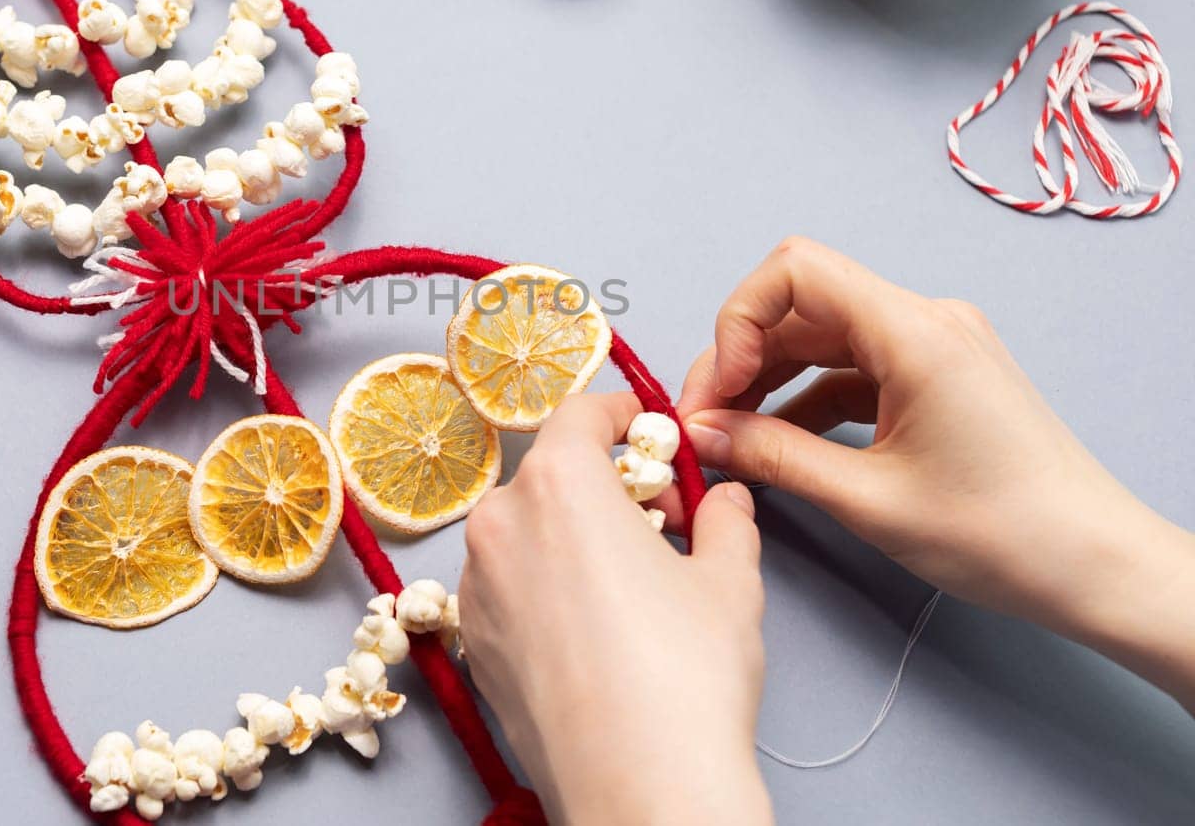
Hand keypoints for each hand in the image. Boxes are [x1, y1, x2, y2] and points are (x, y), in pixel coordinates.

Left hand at [460, 393, 772, 825]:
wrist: (639, 786)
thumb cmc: (685, 677)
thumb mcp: (728, 580)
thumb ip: (724, 519)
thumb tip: (725, 498)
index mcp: (559, 484)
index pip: (580, 413)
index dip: (621, 413)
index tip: (646, 428)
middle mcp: (500, 524)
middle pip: (549, 474)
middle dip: (603, 484)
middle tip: (659, 520)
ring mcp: (475, 586)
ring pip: (522, 532)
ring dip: (567, 536)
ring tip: (627, 581)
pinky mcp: (470, 642)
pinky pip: (505, 586)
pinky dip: (541, 585)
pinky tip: (591, 628)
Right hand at [676, 237, 1194, 711]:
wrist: (1097, 566)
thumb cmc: (1007, 534)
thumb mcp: (869, 501)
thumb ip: (774, 457)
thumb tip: (704, 434)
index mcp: (915, 333)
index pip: (796, 271)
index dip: (739, 320)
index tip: (719, 389)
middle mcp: (925, 321)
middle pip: (801, 304)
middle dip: (740, 357)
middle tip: (704, 423)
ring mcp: (933, 346)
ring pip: (821, 336)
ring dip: (767, 378)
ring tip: (731, 435)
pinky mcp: (935, 377)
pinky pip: (850, 366)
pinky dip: (805, 397)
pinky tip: (778, 442)